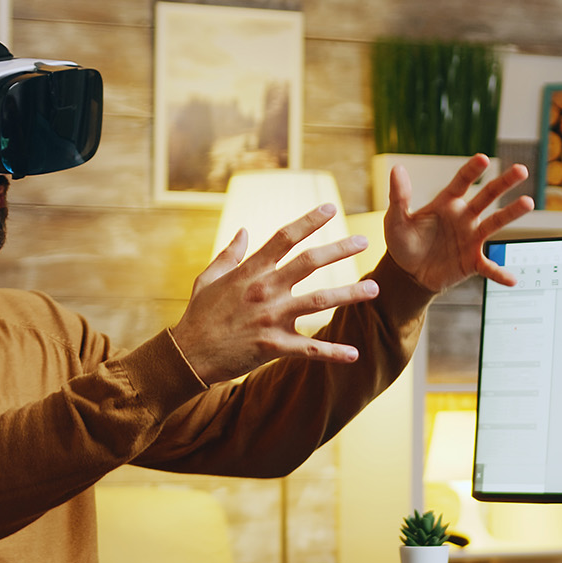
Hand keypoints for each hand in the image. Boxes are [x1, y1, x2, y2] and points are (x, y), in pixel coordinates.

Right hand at [168, 204, 378, 383]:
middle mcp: (264, 290)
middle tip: (363, 240)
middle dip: (339, 249)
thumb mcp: (209, 278)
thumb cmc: (199, 315)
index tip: (330, 208)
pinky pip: (310, 349)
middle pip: (309, 263)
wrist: (187, 355)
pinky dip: (333, 352)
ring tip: (374, 288)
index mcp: (250, 271)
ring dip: (349, 294)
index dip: (308, 220)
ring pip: (319, 301)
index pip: (284, 238)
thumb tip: (244, 231)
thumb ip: (230, 254)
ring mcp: (271, 318)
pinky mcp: (274, 346)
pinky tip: (354, 353)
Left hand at [384, 155, 534, 291]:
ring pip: (495, 223)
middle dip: (504, 183)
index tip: (482, 159)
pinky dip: (500, 273)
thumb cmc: (404, 243)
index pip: (462, 182)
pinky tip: (512, 279)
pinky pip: (489, 267)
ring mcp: (471, 238)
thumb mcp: (396, 220)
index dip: (472, 171)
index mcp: (447, 203)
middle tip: (522, 170)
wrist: (408, 274)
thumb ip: (399, 196)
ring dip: (511, 214)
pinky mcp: (472, 262)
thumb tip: (397, 168)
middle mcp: (464, 217)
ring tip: (528, 203)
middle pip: (487, 196)